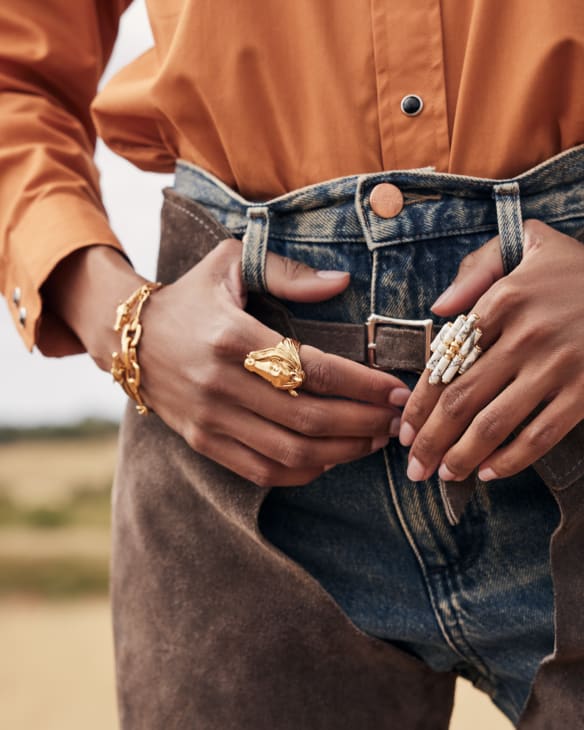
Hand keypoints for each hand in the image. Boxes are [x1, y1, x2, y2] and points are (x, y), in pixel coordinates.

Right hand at [136, 239, 409, 485]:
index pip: (314, 371)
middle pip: (309, 418)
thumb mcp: (231, 264)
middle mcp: (221, 384)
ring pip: (290, 453)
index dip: (363, 385)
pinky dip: (303, 473)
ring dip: (341, 452)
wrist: (130, 338)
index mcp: (233, 337)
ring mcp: (210, 419)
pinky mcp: (202, 442)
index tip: (397, 391)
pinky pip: (261, 471)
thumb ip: (287, 274)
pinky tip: (330, 458)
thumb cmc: (191, 297)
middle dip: (363, 423)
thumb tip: (341, 282)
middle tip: (395, 419)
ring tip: (373, 440)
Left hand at [400, 220, 583, 482]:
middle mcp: (525, 335)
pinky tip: (489, 473)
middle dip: (431, 440)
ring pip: (495, 423)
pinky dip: (511, 459)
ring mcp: (558, 366)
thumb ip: (477, 267)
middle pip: (461, 399)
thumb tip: (437, 308)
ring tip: (443, 476)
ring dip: (462, 457)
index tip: (403, 428)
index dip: (419, 403)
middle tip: (413, 468)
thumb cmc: (577, 268)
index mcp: (503, 300)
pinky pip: (541, 435)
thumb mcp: (528, 243)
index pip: (444, 360)